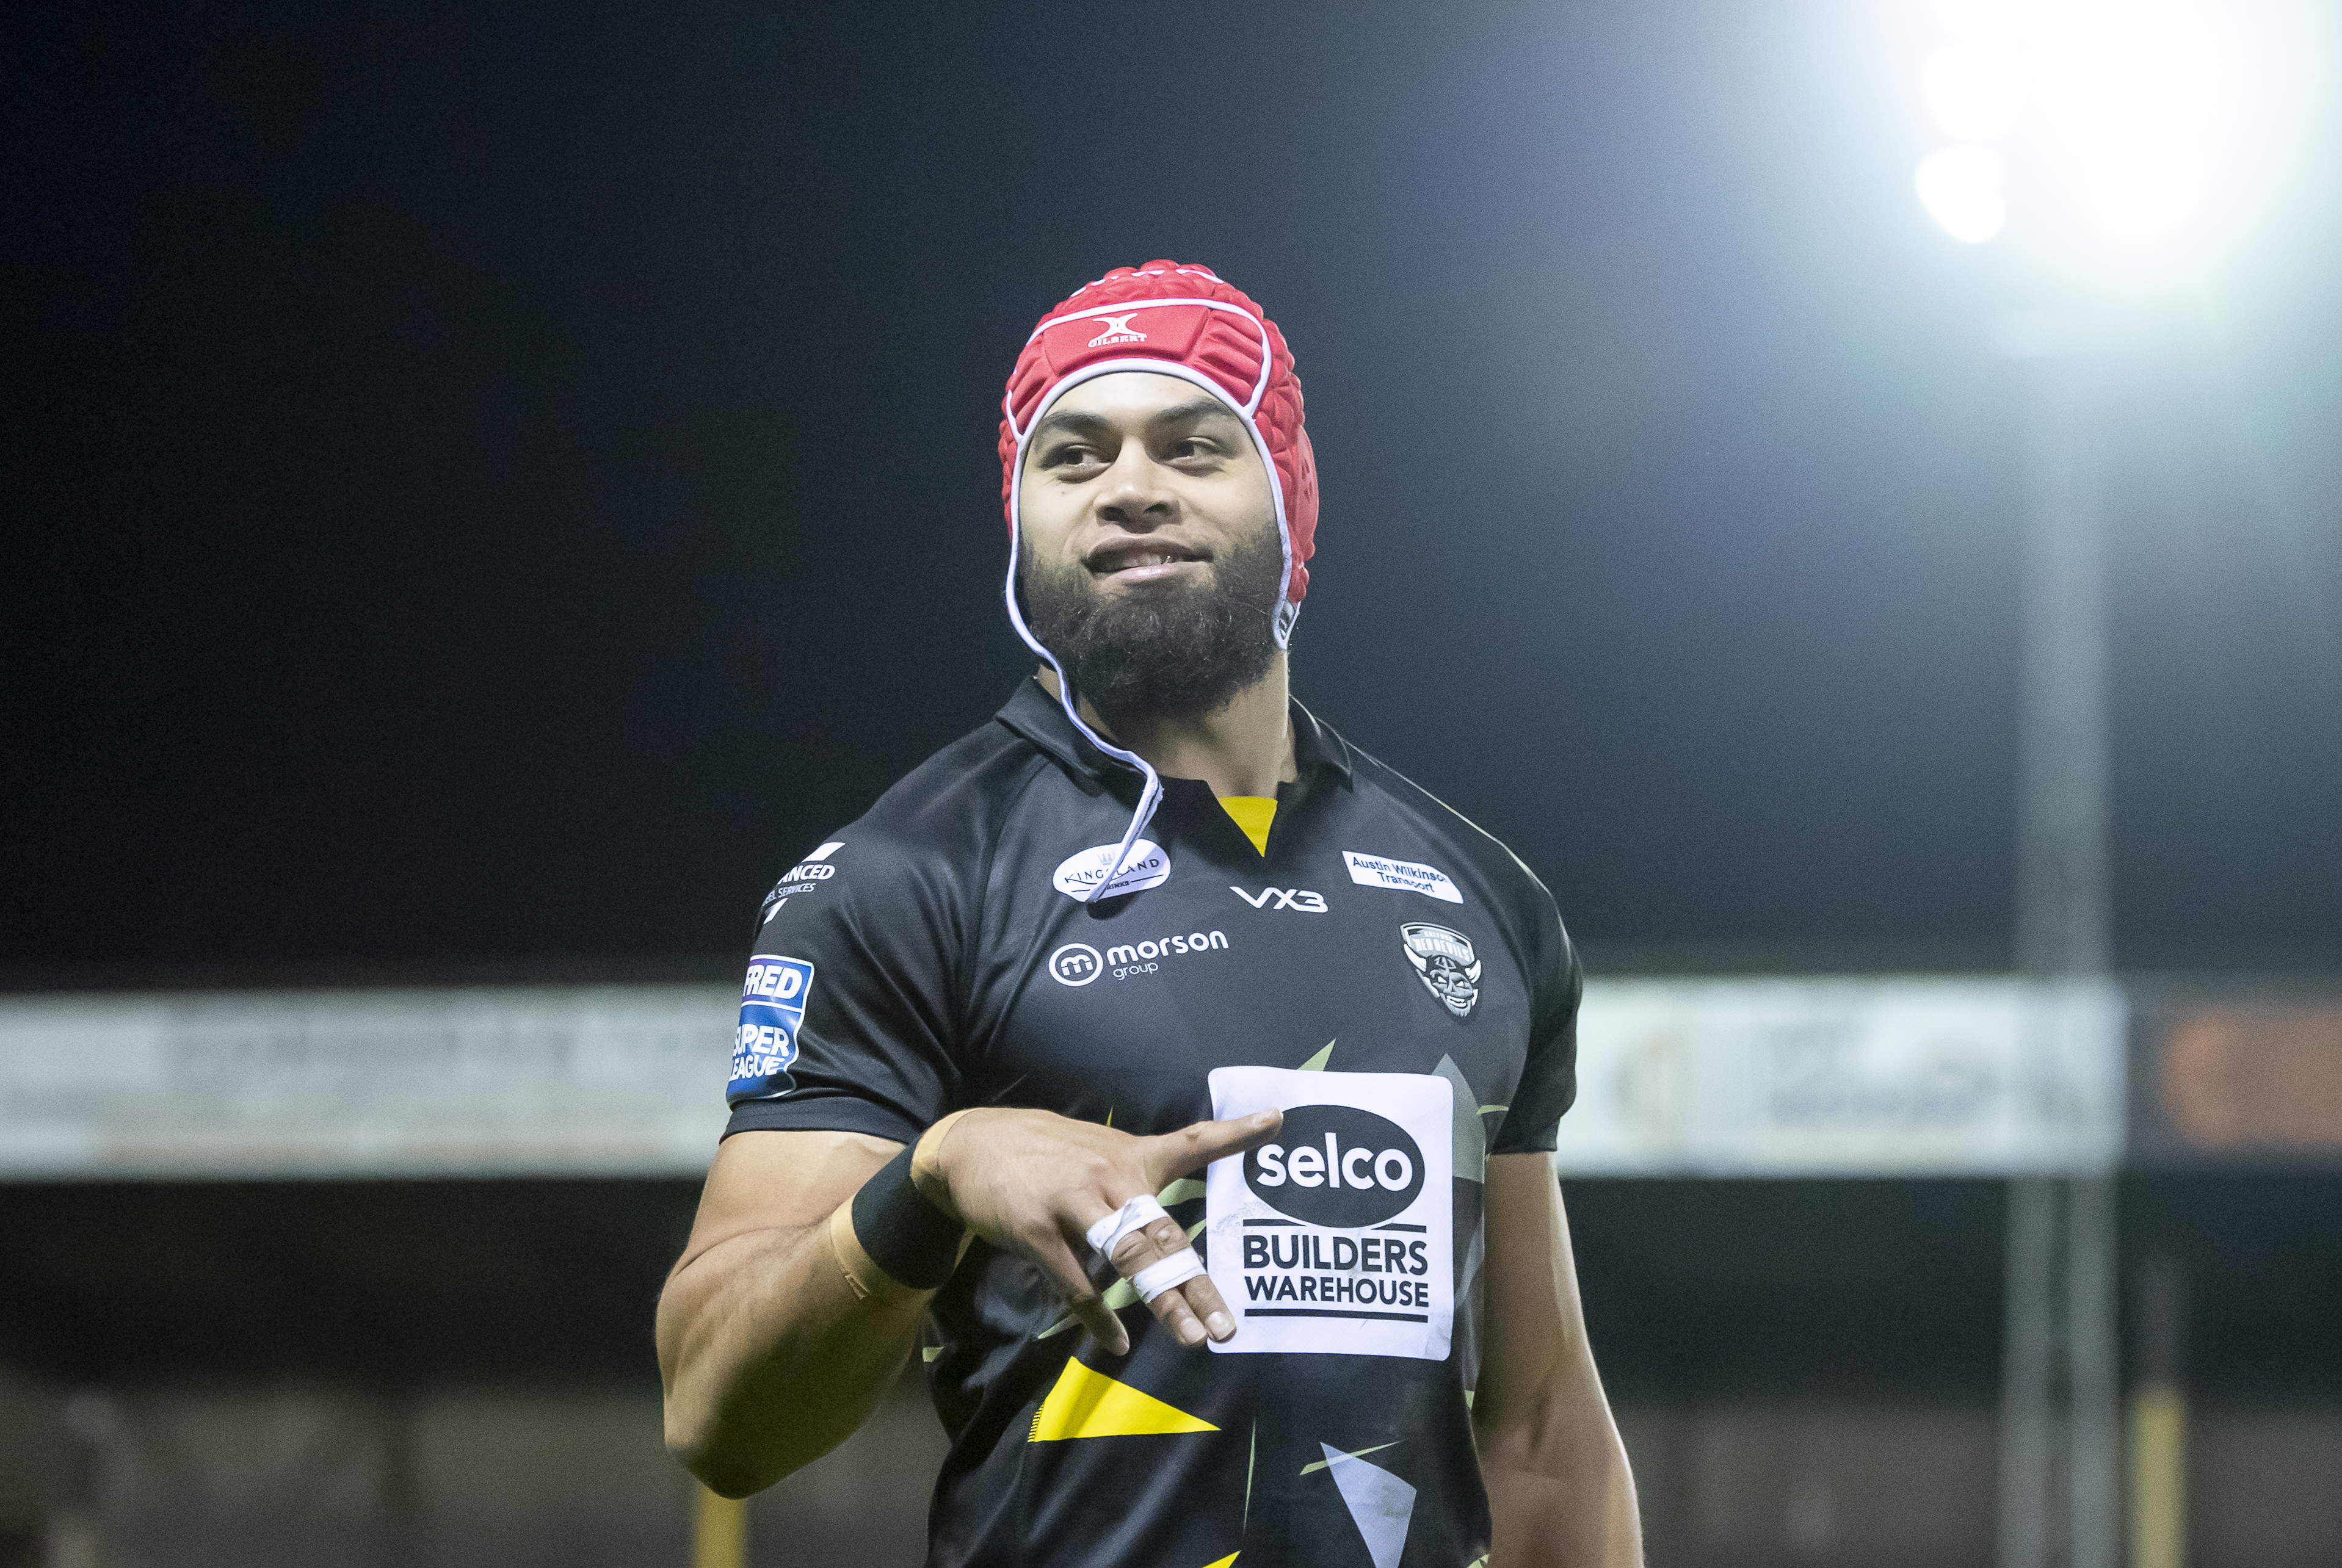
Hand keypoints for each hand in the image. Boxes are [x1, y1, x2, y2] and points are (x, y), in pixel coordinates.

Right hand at [922, 1106, 1281, 1355]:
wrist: (970, 1143)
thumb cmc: (1043, 1153)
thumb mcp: (1095, 1148)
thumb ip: (1133, 1177)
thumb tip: (1163, 1220)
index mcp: (1129, 1156)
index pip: (1190, 1142)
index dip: (1233, 1133)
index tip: (1276, 1120)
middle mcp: (1109, 1177)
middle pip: (1164, 1232)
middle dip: (1197, 1281)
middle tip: (1228, 1324)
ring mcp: (1073, 1204)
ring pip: (1128, 1258)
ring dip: (1163, 1301)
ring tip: (1192, 1337)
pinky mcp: (1037, 1230)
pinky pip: (1075, 1283)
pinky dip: (1097, 1317)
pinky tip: (1115, 1343)